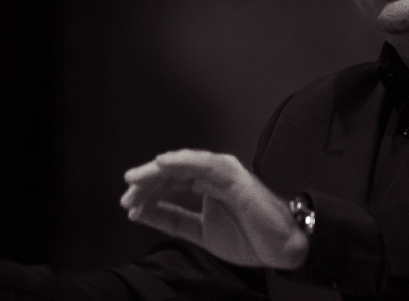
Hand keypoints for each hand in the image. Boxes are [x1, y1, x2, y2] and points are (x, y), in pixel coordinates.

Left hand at [121, 150, 308, 269]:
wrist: (281, 247)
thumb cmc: (249, 238)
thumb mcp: (200, 232)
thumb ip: (174, 220)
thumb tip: (142, 212)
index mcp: (207, 185)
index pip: (171, 183)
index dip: (148, 193)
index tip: (129, 206)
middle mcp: (213, 175)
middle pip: (173, 172)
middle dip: (147, 182)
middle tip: (126, 195)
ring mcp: (224, 173)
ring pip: (184, 165)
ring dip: (158, 171)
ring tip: (135, 179)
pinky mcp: (234, 175)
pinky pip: (205, 164)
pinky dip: (183, 160)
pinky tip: (163, 163)